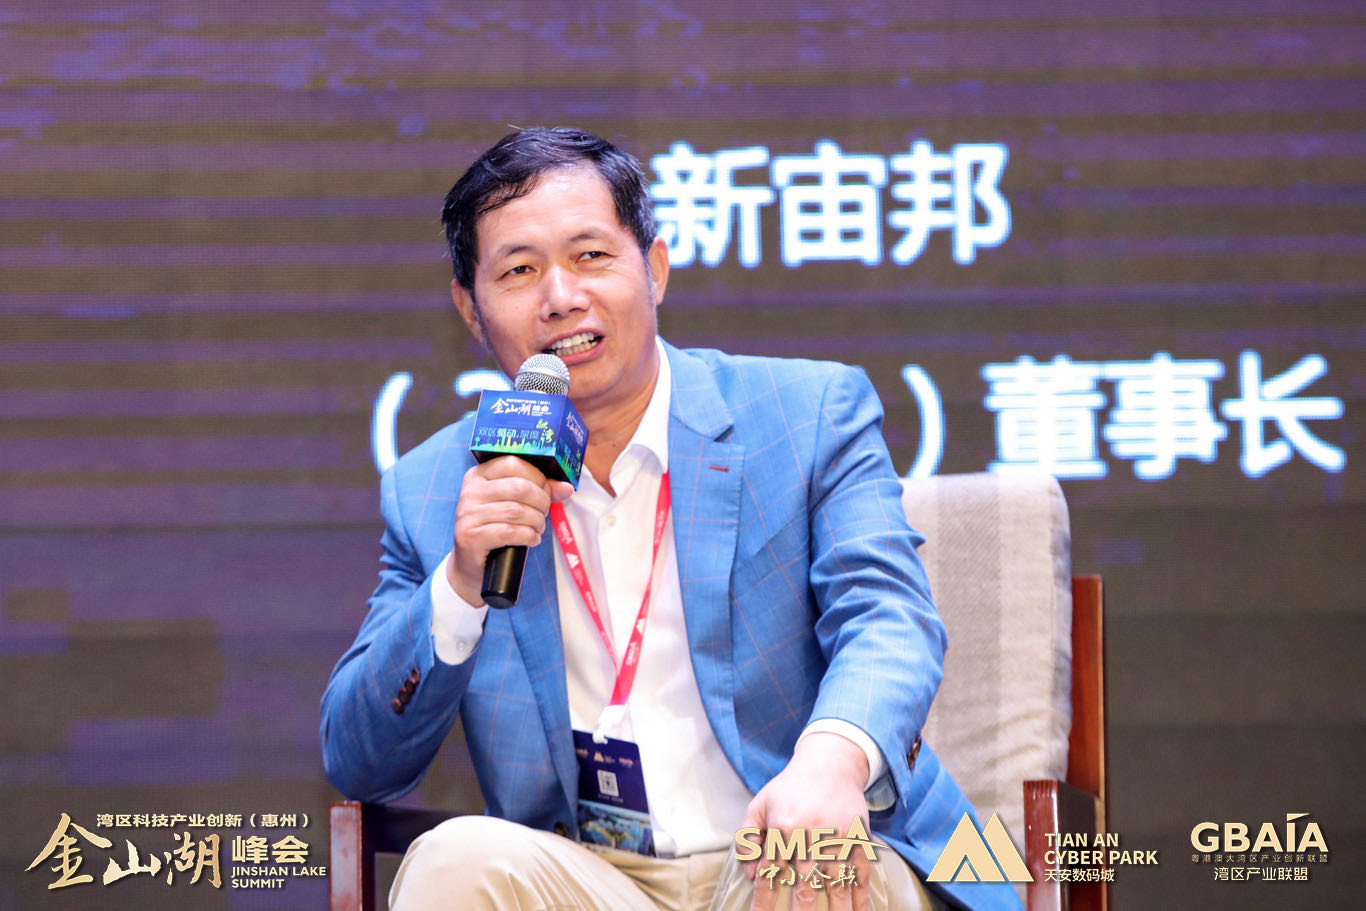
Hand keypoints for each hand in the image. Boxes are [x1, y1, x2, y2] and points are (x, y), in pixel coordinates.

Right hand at [448, 456, 574, 604]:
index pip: (513, 463)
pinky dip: (528, 536)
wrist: (471, 563)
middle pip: (519, 487)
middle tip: (544, 513)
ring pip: (517, 511)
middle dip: (541, 501)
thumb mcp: (513, 504)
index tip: (545, 491)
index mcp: (479, 475)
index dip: (537, 477)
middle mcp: (470, 491)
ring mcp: (468, 514)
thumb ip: (539, 491)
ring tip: (538, 528)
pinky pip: (509, 532)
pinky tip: (532, 539)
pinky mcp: (470, 537)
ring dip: (536, 521)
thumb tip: (567, 488)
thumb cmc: (495, 528)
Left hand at [742, 732, 872, 910]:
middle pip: (805, 884)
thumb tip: (752, 874)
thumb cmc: (790, 788)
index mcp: (782, 828)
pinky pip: (860, 874)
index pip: (771, 873)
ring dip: (835, 909)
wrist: (830, 764)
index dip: (764, 901)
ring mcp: (837, 838)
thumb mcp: (760, 805)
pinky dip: (861, 898)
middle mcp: (811, 836)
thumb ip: (748, 838)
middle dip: (802, 909)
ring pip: (836, 884)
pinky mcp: (857, 839)